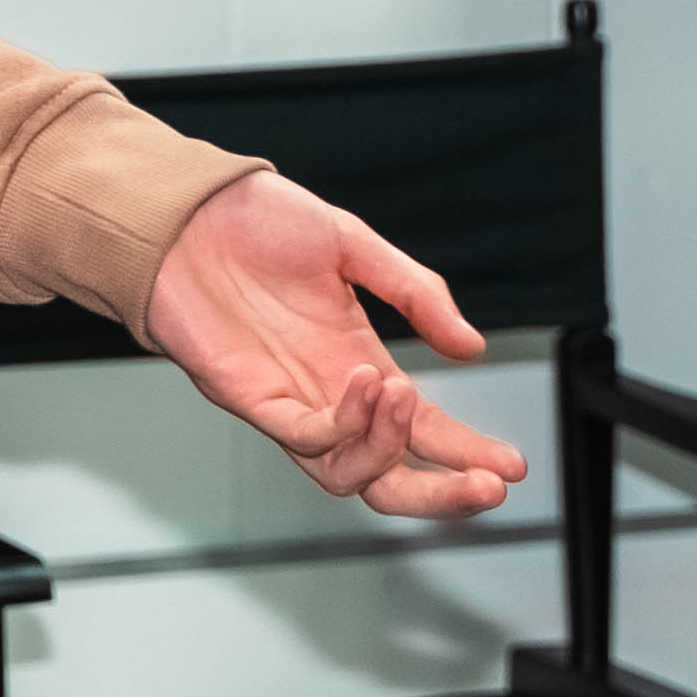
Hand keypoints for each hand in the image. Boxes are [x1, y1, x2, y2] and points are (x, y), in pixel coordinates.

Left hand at [144, 172, 523, 517]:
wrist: (184, 202)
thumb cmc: (254, 222)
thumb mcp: (352, 246)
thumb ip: (415, 293)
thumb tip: (473, 347)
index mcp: (357, 364)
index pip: (421, 431)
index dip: (466, 452)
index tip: (512, 466)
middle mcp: (325, 393)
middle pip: (387, 477)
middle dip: (442, 494)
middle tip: (488, 482)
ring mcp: (285, 399)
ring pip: (344, 474)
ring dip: (389, 448)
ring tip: (410, 397)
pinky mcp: (245, 394)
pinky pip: (301, 437)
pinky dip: (342, 425)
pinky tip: (367, 382)